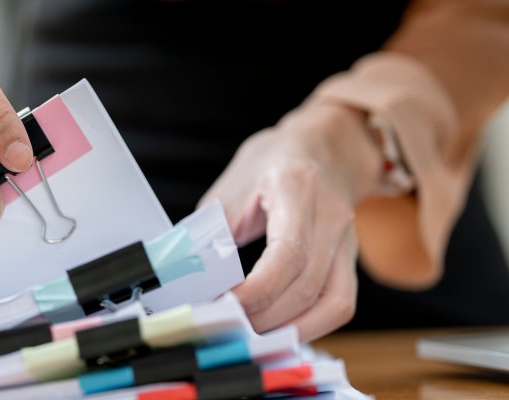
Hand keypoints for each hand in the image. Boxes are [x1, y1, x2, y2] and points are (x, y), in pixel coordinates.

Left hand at [200, 102, 383, 340]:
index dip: (257, 290)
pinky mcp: (351, 261)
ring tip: (251, 335)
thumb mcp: (233, 186)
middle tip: (226, 326)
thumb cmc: (271, 165)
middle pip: (307, 285)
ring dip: (289, 329)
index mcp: (296, 187)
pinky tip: (279, 330)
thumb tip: (186, 276)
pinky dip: (310, 326)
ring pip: (333, 303)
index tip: (222, 304)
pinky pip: (340, 305)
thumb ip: (212, 230)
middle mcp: (331, 216)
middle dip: (264, 316)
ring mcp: (348, 241)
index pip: (288, 253)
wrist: (324, 147)